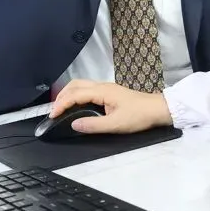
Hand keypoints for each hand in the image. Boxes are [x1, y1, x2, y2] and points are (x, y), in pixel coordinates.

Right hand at [49, 80, 172, 133]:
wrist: (157, 109)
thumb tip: (74, 124)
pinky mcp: (109, 92)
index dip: (61, 104)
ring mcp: (106, 88)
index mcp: (102, 91)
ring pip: (81, 85)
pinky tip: (76, 105)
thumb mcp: (116, 124)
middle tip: (53, 111)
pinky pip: (87, 89)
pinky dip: (76, 95)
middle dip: (61, 96)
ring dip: (68, 94)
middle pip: (75, 85)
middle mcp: (102, 86)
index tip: (52, 115)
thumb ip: (93, 125)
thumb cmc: (139, 116)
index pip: (75, 94)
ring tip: (61, 107)